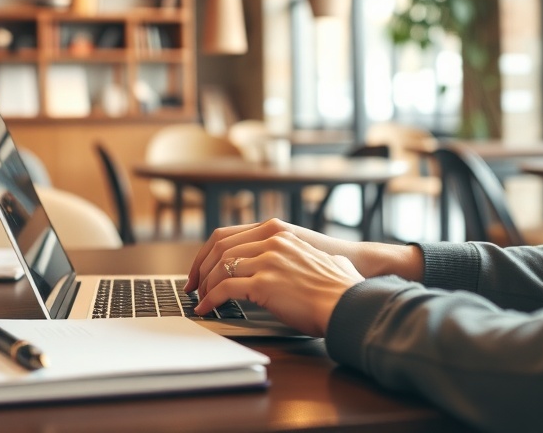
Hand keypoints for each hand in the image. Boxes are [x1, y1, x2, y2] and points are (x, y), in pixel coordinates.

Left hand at [185, 219, 421, 293]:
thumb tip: (289, 266)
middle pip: (218, 250)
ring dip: (205, 286)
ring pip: (219, 269)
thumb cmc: (338, 286)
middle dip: (200, 270)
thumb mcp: (313, 258)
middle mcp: (270, 241)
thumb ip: (294, 255)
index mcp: (278, 232)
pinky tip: (207, 309)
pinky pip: (225, 289)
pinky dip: (210, 300)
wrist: (350, 301)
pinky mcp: (265, 282)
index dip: (206, 253)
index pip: (226, 235)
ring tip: (200, 300)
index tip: (199, 269)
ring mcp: (267, 260)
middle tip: (191, 286)